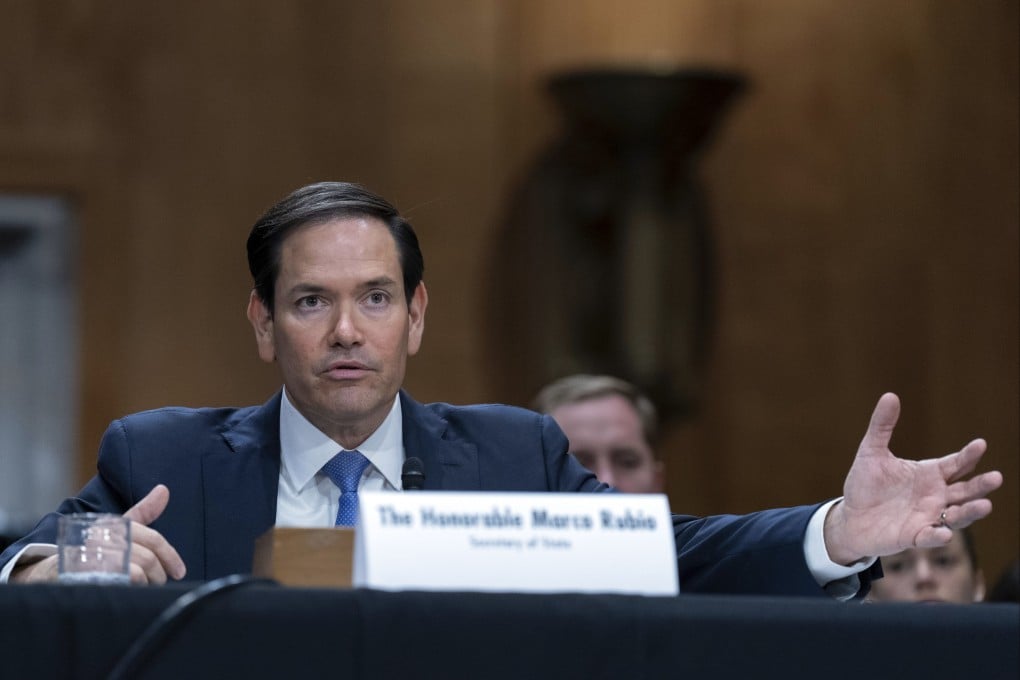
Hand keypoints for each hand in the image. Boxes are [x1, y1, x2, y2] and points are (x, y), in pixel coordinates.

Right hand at [10, 485, 186, 583]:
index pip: (152, 538)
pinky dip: (133, 587)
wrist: (49, 573)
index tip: (179, 571)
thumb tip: (164, 490)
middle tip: (158, 582)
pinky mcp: (90, 574)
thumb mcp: (116, 527)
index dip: (170, 555)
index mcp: (114, 525)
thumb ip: (142, 512)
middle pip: (148, 557)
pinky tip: (129, 590)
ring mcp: (96, 555)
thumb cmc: (90, 548)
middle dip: (158, 573)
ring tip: (143, 587)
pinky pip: (125, 580)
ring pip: (139, 570)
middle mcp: (105, 537)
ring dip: (146, 582)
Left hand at [824, 393, 1002, 564]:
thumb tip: (890, 395)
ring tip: (985, 505)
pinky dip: (939, 536)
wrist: (850, 517)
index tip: (980, 444)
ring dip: (970, 512)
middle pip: (965, 490)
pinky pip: (930, 537)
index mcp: (929, 474)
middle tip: (996, 477)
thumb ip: (882, 426)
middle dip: (981, 485)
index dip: (969, 455)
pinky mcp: (914, 536)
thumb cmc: (865, 485)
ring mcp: (928, 517)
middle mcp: (935, 496)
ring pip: (957, 516)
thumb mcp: (871, 452)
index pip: (956, 464)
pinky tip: (945, 534)